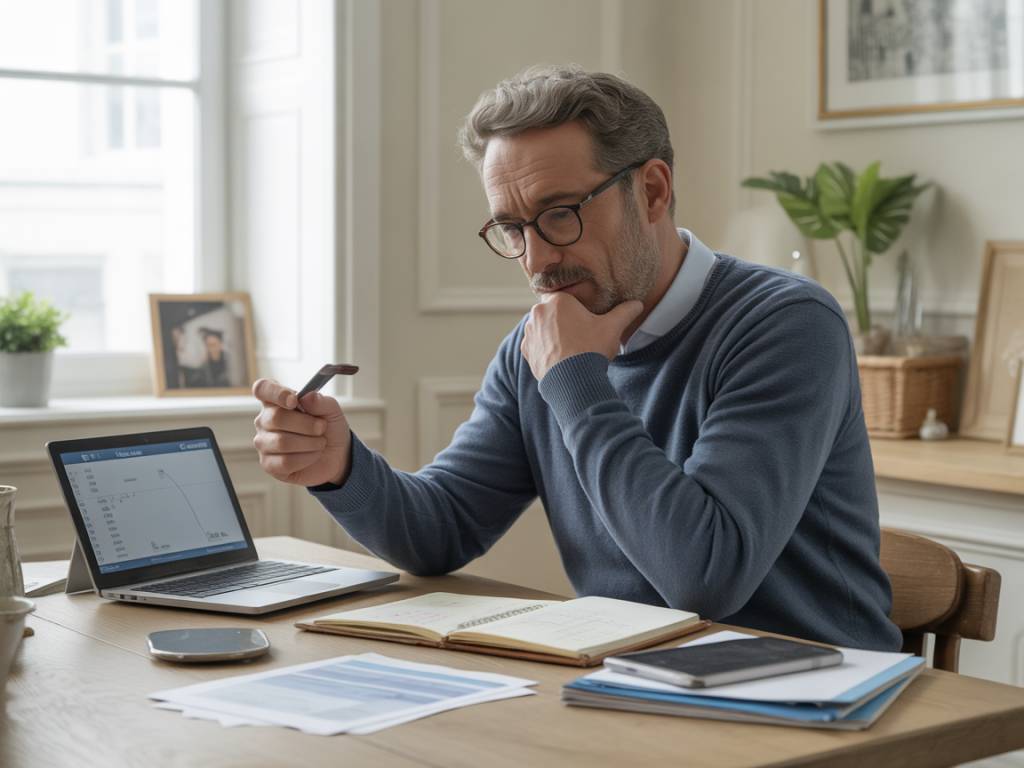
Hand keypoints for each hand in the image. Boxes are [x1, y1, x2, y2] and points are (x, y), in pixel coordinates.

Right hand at [252, 378, 351, 486]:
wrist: (336, 455)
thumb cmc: (328, 428)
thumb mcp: (331, 411)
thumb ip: (321, 401)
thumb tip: (308, 397)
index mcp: (276, 401)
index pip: (263, 388)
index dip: (275, 393)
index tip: (294, 401)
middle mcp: (265, 420)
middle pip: (276, 417)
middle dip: (306, 424)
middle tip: (321, 427)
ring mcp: (264, 443)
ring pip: (282, 442)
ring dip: (310, 443)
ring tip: (320, 443)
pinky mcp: (268, 464)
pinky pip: (285, 461)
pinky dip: (306, 458)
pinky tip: (312, 456)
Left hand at [520, 294, 644, 379]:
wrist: (572, 381)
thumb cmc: (591, 349)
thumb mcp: (613, 327)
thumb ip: (625, 312)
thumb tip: (637, 304)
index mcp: (557, 301)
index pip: (564, 297)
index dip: (574, 307)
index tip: (583, 318)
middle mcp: (538, 312)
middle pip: (552, 312)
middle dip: (563, 320)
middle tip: (579, 334)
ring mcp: (529, 332)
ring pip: (542, 328)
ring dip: (552, 334)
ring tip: (570, 347)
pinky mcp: (526, 351)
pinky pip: (536, 344)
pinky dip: (545, 349)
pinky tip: (560, 357)